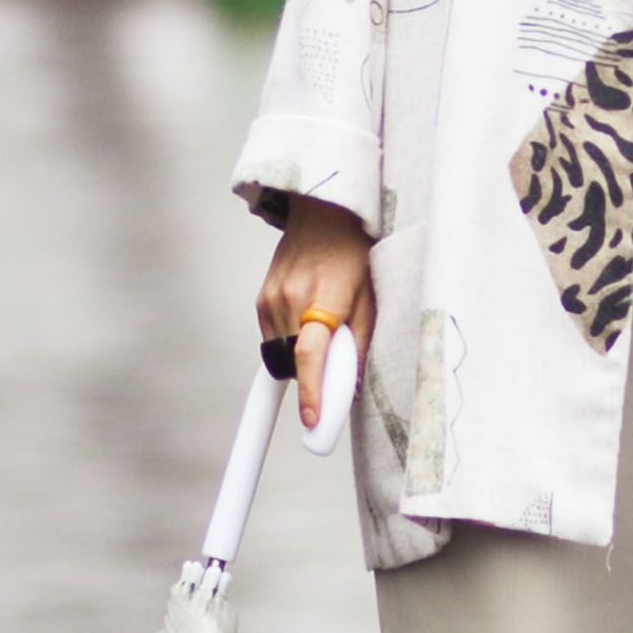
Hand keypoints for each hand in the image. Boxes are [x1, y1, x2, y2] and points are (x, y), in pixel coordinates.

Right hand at [260, 195, 373, 429]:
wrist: (323, 214)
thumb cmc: (354, 253)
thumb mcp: (371, 295)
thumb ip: (359, 340)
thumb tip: (352, 382)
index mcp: (322, 300)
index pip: (310, 355)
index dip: (311, 391)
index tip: (312, 418)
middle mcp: (289, 300)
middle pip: (293, 362)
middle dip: (311, 375)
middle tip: (333, 368)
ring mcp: (270, 298)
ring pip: (280, 352)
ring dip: (300, 356)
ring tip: (323, 328)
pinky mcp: (261, 298)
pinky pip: (272, 336)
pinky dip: (289, 340)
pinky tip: (307, 319)